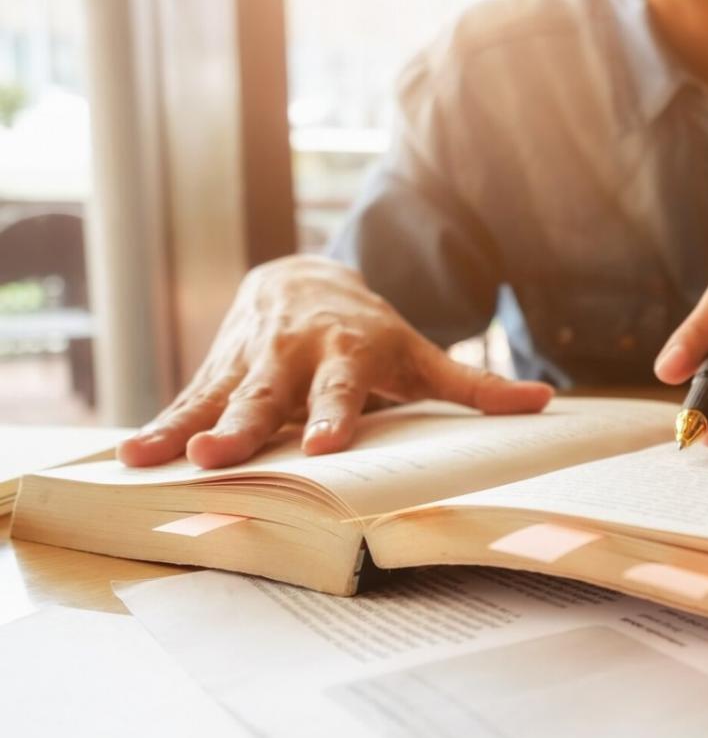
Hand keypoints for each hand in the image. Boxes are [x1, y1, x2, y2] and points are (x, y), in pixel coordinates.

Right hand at [118, 255, 552, 468]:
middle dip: (247, 424)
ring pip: (219, 398)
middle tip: (220, 453)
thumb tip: (545, 404)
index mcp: (346, 352)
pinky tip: (131, 458)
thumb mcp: (420, 352)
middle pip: (269, 395)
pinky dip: (160, 427)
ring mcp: (248, 363)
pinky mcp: (216, 373)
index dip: (335, 416)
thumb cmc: (371, 331)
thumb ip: (475, 385)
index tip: (329, 447)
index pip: (343, 389)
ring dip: (191, 427)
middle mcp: (291, 354)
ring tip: (164, 457)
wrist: (302, 279)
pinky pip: (185, 402)